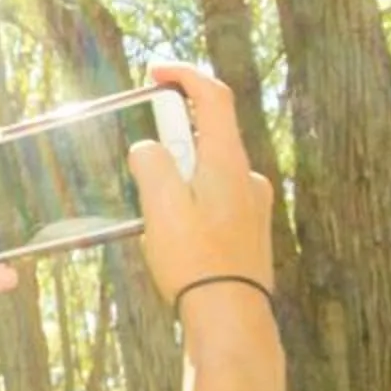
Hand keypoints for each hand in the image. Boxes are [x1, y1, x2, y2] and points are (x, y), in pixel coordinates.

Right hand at [129, 62, 275, 307]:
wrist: (230, 319)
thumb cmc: (196, 263)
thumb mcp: (160, 207)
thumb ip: (151, 165)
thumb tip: (147, 148)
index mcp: (229, 162)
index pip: (213, 96)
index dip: (185, 75)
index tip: (155, 72)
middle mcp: (247, 177)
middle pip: (208, 133)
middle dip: (169, 135)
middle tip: (139, 154)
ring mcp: (251, 204)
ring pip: (208, 169)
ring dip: (177, 172)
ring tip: (148, 205)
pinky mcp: (247, 229)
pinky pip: (214, 197)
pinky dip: (189, 197)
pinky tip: (168, 230)